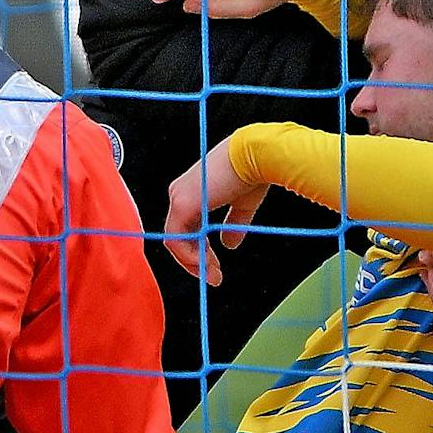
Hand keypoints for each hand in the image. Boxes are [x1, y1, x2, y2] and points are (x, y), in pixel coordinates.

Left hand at [165, 140, 267, 284]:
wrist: (256, 154)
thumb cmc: (252, 170)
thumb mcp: (242, 204)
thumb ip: (234, 225)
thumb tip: (230, 244)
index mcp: (193, 191)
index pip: (187, 229)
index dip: (199, 252)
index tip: (214, 268)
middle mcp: (180, 193)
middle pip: (179, 237)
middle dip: (196, 262)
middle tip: (214, 278)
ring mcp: (179, 198)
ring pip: (176, 241)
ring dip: (194, 262)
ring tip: (213, 274)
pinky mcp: (183, 204)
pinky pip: (177, 240)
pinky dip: (189, 256)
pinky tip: (206, 265)